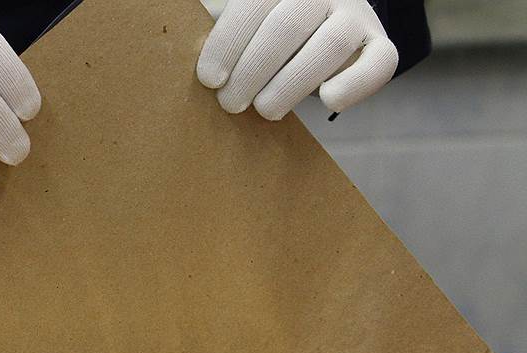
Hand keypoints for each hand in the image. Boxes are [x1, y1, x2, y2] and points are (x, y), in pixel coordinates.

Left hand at [197, 0, 398, 119]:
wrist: (322, 26)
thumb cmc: (267, 33)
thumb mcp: (247, 24)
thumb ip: (229, 35)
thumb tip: (203, 70)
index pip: (254, 5)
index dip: (228, 42)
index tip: (210, 79)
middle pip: (287, 26)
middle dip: (252, 71)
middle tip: (230, 103)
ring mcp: (357, 14)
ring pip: (330, 45)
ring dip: (290, 85)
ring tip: (264, 110)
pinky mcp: (380, 43)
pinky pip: (378, 63)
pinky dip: (353, 85)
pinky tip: (327, 99)